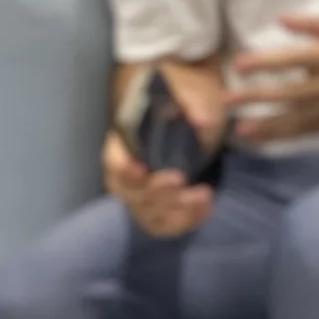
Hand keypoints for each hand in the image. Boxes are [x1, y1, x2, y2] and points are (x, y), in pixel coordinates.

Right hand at [103, 63, 227, 237]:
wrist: (196, 113)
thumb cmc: (185, 101)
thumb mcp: (190, 94)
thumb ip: (194, 105)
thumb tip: (204, 121)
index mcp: (125, 143)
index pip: (112, 160)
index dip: (122, 167)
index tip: (140, 169)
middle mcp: (130, 172)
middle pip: (131, 192)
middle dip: (155, 190)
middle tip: (180, 179)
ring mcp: (145, 193)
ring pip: (149, 212)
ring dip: (174, 208)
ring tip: (204, 194)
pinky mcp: (163, 208)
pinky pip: (167, 224)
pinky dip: (185, 221)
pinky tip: (207, 208)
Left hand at [229, 16, 318, 141]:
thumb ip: (314, 24)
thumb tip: (281, 20)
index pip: (291, 60)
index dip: (263, 63)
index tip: (238, 65)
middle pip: (288, 93)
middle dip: (256, 97)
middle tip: (227, 101)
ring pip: (296, 119)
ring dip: (267, 124)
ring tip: (240, 129)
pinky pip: (310, 130)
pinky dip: (286, 135)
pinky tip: (266, 137)